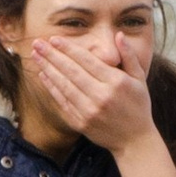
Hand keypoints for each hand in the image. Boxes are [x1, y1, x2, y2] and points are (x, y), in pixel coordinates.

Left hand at [19, 27, 154, 151]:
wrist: (134, 141)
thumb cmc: (138, 106)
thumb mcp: (140, 79)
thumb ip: (129, 56)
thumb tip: (119, 35)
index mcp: (115, 82)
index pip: (87, 61)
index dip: (69, 49)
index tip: (54, 39)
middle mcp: (100, 96)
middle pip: (71, 71)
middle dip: (52, 55)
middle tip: (37, 43)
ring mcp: (88, 111)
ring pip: (63, 85)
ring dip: (48, 69)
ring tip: (36, 56)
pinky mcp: (80, 122)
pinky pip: (62, 101)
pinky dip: (51, 87)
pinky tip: (43, 75)